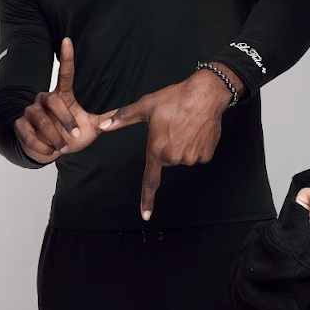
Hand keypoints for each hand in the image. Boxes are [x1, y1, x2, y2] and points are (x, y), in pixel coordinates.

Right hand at [13, 37, 111, 163]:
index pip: (64, 73)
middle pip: (53, 101)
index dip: (66, 57)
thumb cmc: (69, 135)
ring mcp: (31, 111)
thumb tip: (123, 114)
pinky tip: (50, 151)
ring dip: (54, 137)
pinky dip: (40, 145)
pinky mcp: (20, 125)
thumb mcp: (90, 128)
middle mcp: (44, 99)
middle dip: (65, 120)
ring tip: (62, 147)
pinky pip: (27, 133)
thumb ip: (104, 120)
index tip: (68, 40)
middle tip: (75, 136)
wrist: (49, 151)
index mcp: (62, 96)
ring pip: (41, 120)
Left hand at [98, 67, 231, 219]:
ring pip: (182, 157)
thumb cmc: (174, 98)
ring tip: (185, 125)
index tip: (145, 215)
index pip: (150, 181)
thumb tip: (102, 126)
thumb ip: (122, 118)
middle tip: (171, 127)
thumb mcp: (145, 106)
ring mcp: (191, 158)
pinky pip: (198, 155)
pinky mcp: (206, 155)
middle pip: (167, 159)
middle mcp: (174, 157)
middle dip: (166, 147)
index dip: (147, 199)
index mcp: (157, 149)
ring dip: (182, 145)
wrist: (205, 94)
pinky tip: (196, 130)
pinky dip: (197, 145)